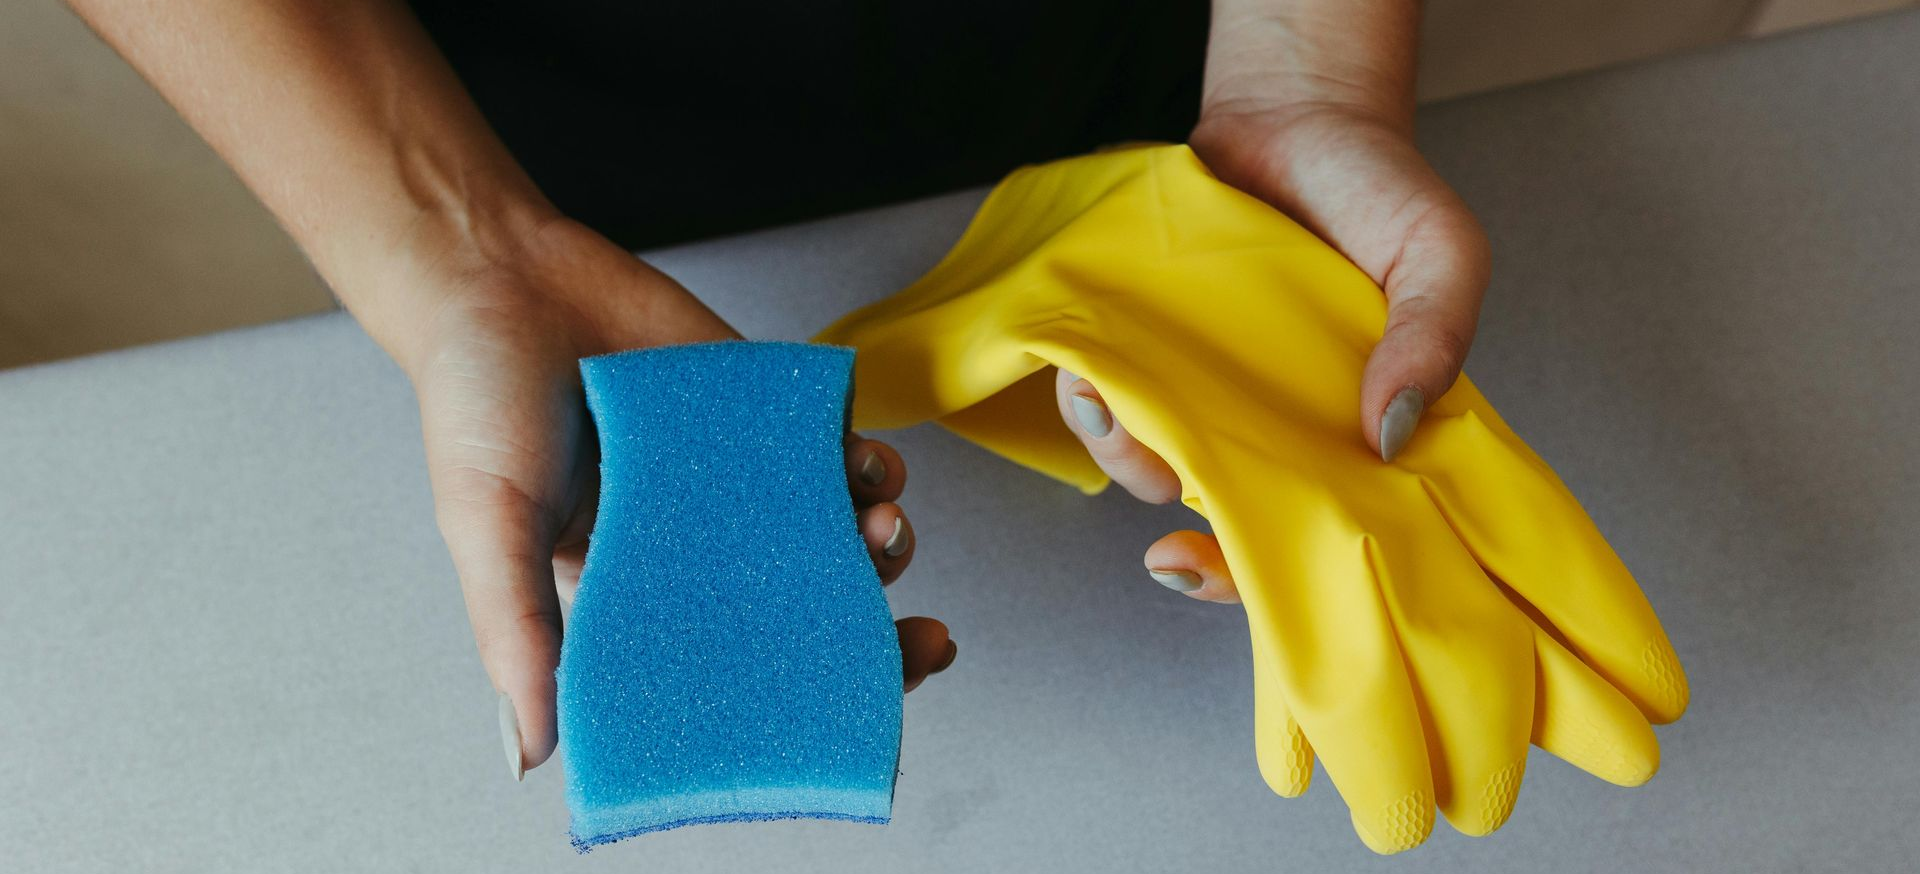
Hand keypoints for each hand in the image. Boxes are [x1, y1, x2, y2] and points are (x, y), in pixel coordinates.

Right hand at [398, 218, 953, 778]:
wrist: (503, 277)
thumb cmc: (479, 410)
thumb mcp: (487, 530)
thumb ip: (515, 634)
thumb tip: (530, 759)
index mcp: (640, 600)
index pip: (738, 675)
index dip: (806, 703)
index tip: (866, 718)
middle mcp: (700, 552)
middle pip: (812, 614)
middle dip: (881, 634)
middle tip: (924, 640)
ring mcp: (740, 485)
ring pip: (840, 534)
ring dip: (882, 545)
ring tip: (882, 530)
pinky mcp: (762, 415)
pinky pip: (837, 452)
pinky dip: (868, 465)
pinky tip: (867, 464)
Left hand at [1059, 101, 1489, 601]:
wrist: (1299, 112)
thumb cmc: (1380, 190)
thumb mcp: (1440, 253)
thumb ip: (1433, 338)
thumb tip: (1391, 435)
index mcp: (1353, 434)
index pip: (1312, 537)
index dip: (1257, 575)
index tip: (1197, 569)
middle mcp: (1274, 428)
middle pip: (1220, 520)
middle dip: (1177, 536)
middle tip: (1153, 523)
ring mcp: (1208, 390)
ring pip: (1151, 461)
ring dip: (1122, 449)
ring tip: (1111, 404)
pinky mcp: (1153, 345)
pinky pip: (1108, 391)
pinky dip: (1089, 389)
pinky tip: (1085, 364)